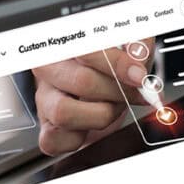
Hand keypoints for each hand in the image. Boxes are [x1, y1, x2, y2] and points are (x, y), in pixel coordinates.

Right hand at [31, 38, 154, 155]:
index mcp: (64, 42)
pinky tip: (93, 124)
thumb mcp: (127, 44)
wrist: (99, 83)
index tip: (138, 76)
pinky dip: (79, 139)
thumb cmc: (110, 62)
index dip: (116, 64)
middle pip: (81, 82)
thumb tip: (137, 64)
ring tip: (113, 106)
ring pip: (64, 113)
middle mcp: (47, 69)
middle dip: (116, 91)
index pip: (86, 51)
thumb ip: (136, 47)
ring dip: (101, 114)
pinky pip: (52, 141)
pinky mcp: (46, 129)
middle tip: (133, 92)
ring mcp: (45, 99)